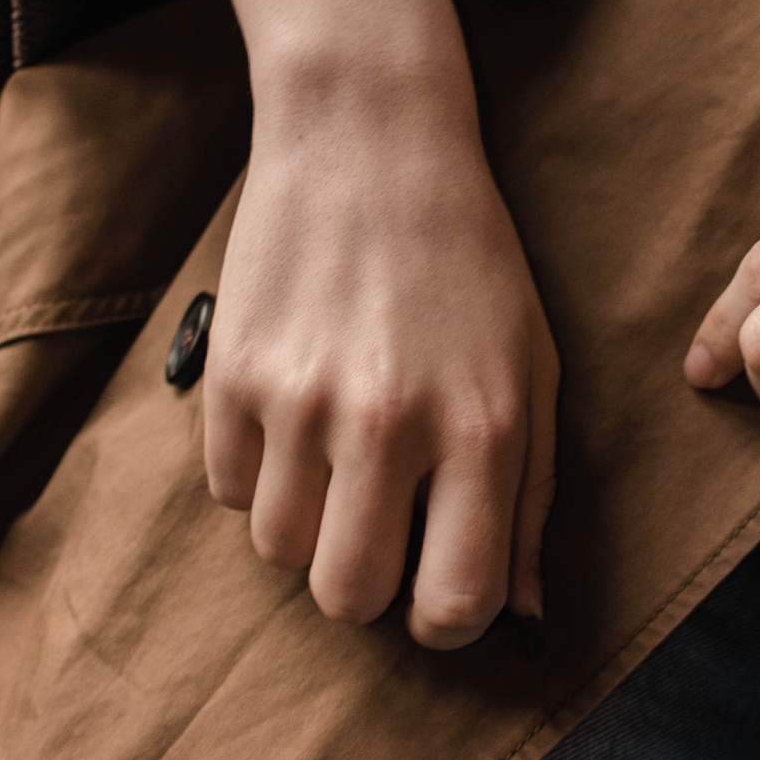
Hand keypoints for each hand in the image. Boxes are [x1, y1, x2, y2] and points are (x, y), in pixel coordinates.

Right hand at [197, 0, 557, 646]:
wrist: (370, 140)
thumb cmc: (469, 266)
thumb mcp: (532, 373)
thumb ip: (528, 501)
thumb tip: (520, 619)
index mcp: (481, 429)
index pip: (455, 603)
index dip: (446, 618)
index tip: (440, 586)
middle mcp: (387, 423)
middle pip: (347, 598)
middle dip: (365, 583)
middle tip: (380, 526)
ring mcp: (298, 400)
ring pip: (277, 552)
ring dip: (307, 527)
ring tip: (336, 460)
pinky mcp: (229, 374)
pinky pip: (226, 489)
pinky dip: (256, 472)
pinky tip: (292, 412)